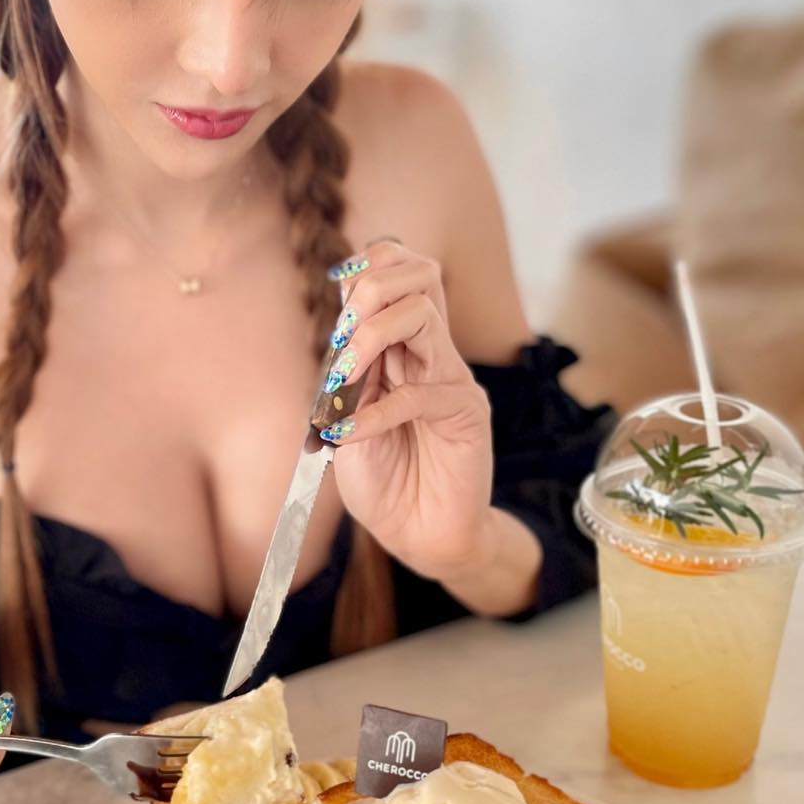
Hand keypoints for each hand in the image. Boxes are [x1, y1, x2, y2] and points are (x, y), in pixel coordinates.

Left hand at [320, 240, 493, 581]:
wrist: (418, 536)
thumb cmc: (382, 481)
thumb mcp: (346, 421)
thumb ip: (345, 378)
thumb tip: (338, 332)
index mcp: (400, 347)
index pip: (398, 272)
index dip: (366, 268)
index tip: (336, 300)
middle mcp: (430, 352)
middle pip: (419, 274)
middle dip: (371, 290)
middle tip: (343, 338)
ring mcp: (451, 378)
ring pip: (422, 313)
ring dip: (370, 336)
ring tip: (345, 379)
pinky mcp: (466, 412)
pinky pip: (420, 392)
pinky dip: (375, 412)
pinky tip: (351, 435)